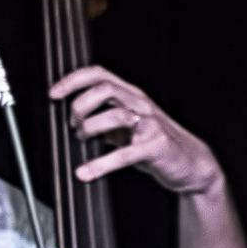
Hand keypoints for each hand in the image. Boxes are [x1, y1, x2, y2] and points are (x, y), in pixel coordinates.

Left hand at [51, 65, 223, 195]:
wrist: (192, 163)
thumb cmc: (157, 143)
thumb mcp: (127, 127)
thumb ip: (105, 120)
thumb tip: (75, 122)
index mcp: (131, 95)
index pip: (99, 75)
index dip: (73, 80)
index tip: (54, 93)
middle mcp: (140, 104)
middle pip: (104, 88)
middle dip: (80, 105)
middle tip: (73, 124)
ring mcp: (149, 124)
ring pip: (114, 115)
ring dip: (89, 128)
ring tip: (82, 141)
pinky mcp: (155, 147)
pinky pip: (123, 154)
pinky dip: (100, 164)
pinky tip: (85, 172)